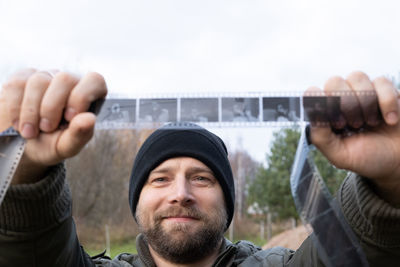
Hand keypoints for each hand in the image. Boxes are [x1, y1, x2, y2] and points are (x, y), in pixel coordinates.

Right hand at [0, 69, 106, 183]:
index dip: (81, 96)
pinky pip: (17, 84)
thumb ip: (81, 134)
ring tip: (30, 132)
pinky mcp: (22, 78)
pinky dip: (15, 108)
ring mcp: (46, 77)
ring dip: (31, 111)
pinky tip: (18, 123)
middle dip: (52, 107)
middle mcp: (69, 82)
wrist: (22, 147)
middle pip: (65, 78)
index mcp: (89, 96)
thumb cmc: (52, 144)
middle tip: (47, 128)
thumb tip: (90, 118)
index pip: (95, 80)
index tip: (69, 118)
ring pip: (39, 80)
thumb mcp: (67, 146)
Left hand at [308, 71, 399, 204]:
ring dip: (365, 103)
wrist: (398, 162)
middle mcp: (341, 99)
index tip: (337, 124)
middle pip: (333, 81)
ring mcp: (363, 92)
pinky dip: (387, 102)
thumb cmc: (368, 158)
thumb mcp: (340, 155)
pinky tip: (390, 120)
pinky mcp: (385, 90)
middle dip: (346, 105)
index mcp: (326, 114)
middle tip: (355, 125)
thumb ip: (321, 137)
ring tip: (371, 123)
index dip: (323, 104)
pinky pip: (381, 81)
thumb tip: (313, 111)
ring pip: (356, 77)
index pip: (312, 93)